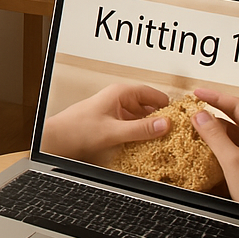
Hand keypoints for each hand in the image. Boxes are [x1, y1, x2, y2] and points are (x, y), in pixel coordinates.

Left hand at [42, 83, 170, 164]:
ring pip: (141, 117)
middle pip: (148, 106)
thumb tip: (165, 125)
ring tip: (165, 141)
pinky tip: (147, 144)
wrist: (58, 139)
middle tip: (176, 133)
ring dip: (151, 127)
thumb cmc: (78, 129)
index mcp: (121, 93)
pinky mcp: (112, 123)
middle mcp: (119, 99)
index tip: (181, 119)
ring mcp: (115, 111)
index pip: (153, 94)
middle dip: (161, 118)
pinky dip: (141, 132)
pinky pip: (132, 125)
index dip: (167, 106)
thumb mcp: (114, 131)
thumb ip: (140, 128)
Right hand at [190, 89, 238, 212]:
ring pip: (230, 128)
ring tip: (194, 123)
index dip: (215, 97)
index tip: (197, 93)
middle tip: (193, 104)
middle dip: (213, 108)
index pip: (236, 105)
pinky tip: (203, 141)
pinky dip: (215, 138)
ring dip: (213, 125)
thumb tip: (200, 115)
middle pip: (233, 114)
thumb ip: (215, 136)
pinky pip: (229, 142)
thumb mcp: (232, 161)